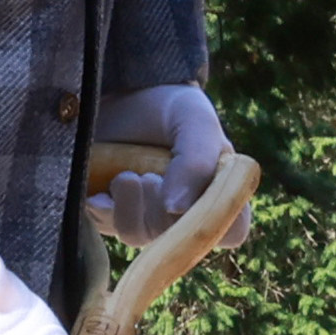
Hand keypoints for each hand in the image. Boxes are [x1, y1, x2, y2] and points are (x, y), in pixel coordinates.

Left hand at [93, 83, 231, 246]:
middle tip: (148, 175)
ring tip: (126, 176)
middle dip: (158, 207)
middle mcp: (185, 214)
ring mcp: (146, 217)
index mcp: (219, 193)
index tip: (185, 195)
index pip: (232, 231)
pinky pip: (106, 226)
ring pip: (138, 237)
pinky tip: (103, 188)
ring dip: (129, 207)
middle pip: (177, 241)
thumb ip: (197, 161)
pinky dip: (102, 208)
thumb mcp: (193, 119)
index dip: (210, 221)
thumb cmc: (170, 108)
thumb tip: (176, 209)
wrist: (125, 93)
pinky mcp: (112, 213)